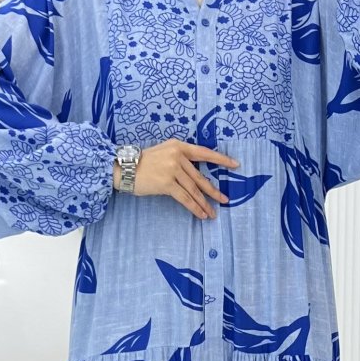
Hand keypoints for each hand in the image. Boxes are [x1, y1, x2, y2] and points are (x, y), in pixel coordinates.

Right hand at [115, 139, 239, 218]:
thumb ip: (179, 158)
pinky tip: (202, 214)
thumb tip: (193, 174)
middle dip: (213, 191)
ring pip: (194, 189)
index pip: (204, 152)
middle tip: (224, 200)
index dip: (221, 159)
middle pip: (200, 177)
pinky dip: (194, 207)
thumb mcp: (163, 152)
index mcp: (178, 146)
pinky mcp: (167, 183)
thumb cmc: (142, 163)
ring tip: (213, 213)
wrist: (124, 168)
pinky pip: (185, 198)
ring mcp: (173, 169)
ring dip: (204, 203)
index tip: (235, 164)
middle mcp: (178, 156)